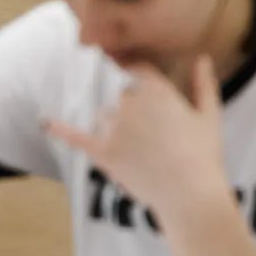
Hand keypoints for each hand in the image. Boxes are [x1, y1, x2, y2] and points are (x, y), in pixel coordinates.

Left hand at [44, 57, 227, 220]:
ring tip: (139, 152)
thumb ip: (204, 84)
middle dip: (133, 111)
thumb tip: (202, 58)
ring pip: (104, 116)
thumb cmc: (205, 156)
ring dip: (114, 127)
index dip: (141, 79)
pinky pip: (75, 136)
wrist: (191, 196)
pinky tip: (45, 123)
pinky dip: (59, 129)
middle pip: (121, 94)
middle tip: (152, 136)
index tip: (144, 89)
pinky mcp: (102, 151)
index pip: (137, 70)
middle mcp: (129, 102)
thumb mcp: (210, 116)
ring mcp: (113, 126)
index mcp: (155, 89)